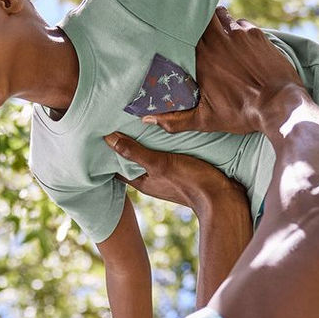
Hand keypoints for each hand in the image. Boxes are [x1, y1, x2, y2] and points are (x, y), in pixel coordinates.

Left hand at [104, 132, 246, 211]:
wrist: (222, 197)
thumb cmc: (190, 182)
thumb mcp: (160, 163)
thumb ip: (135, 152)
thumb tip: (107, 138)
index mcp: (141, 181)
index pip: (115, 168)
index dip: (105, 153)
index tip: (96, 134)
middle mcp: (151, 179)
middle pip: (131, 160)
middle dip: (122, 144)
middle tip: (112, 120)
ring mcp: (167, 176)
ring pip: (148, 156)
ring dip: (141, 142)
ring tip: (133, 119)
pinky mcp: (182, 170)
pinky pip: (164, 154)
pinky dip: (158, 143)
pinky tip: (160, 128)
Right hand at [137, 7, 304, 135]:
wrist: (280, 105)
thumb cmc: (243, 113)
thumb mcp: (206, 120)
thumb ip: (175, 119)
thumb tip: (149, 120)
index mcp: (201, 57)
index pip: (182, 30)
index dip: (178, 27)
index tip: (174, 30)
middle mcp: (217, 40)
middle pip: (200, 15)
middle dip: (197, 19)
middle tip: (194, 26)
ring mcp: (238, 34)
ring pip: (221, 15)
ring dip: (217, 21)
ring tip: (216, 32)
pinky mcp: (257, 34)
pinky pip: (241, 23)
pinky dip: (237, 29)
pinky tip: (238, 41)